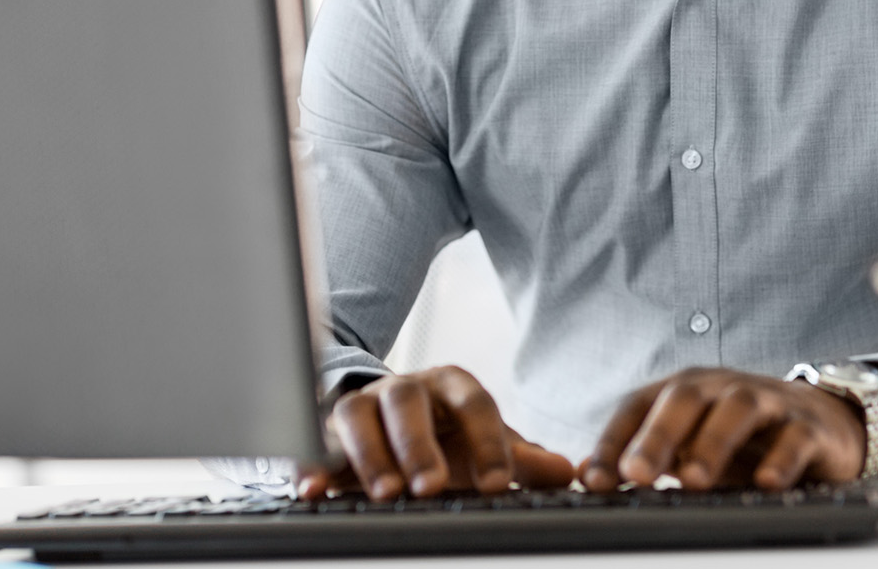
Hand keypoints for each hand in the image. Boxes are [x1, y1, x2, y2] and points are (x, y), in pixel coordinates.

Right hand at [296, 366, 575, 499]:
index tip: (499, 484)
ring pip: (357, 415)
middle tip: (430, 486)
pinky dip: (310, 463)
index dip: (488, 441)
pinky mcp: (325, 429)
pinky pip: (313, 441)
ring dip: (369, 454)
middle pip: (408, 403)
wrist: (388, 416)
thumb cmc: (444, 434)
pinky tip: (313, 489)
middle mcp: (404, 388)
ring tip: (385, 493)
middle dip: (418, 445)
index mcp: (450, 385)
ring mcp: (361, 404)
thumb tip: (567, 471)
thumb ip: (521, 458)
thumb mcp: (482, 443)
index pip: (475, 403)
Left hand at [578, 368, 864, 491]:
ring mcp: (767, 402)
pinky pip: (795, 437)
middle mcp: (720, 388)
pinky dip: (781, 458)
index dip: (613, 441)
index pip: (637, 406)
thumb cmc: (743, 439)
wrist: (822, 423)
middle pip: (684, 398)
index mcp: (684, 391)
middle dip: (656, 436)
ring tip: (692, 481)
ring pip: (738, 410)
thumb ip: (643, 458)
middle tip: (637, 474)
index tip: (594, 481)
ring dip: (713, 444)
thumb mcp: (690, 446)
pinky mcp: (808, 426)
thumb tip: (586, 474)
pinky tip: (766, 482)